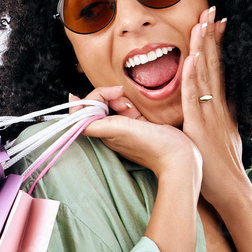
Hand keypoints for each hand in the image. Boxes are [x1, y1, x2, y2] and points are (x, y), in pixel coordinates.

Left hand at [68, 85, 201, 182]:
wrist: (179, 157)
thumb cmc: (150, 145)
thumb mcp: (118, 130)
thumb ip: (93, 123)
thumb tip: (73, 113)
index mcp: (102, 132)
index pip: (85, 110)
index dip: (93, 97)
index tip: (110, 93)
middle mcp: (110, 131)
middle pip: (98, 105)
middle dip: (108, 96)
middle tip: (122, 97)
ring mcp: (124, 129)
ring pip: (113, 106)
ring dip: (120, 100)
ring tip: (131, 105)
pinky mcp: (138, 126)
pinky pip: (128, 110)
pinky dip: (131, 105)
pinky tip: (139, 108)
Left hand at [180, 7, 246, 208]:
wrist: (231, 190)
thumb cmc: (223, 168)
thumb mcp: (225, 137)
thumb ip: (222, 120)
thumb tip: (223, 107)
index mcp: (220, 108)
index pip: (218, 69)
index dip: (217, 45)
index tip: (218, 22)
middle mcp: (217, 106)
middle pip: (214, 64)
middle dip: (212, 35)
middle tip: (212, 8)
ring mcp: (210, 115)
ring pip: (206, 74)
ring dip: (204, 46)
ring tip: (204, 21)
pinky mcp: (199, 127)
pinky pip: (194, 98)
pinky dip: (193, 77)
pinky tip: (192, 58)